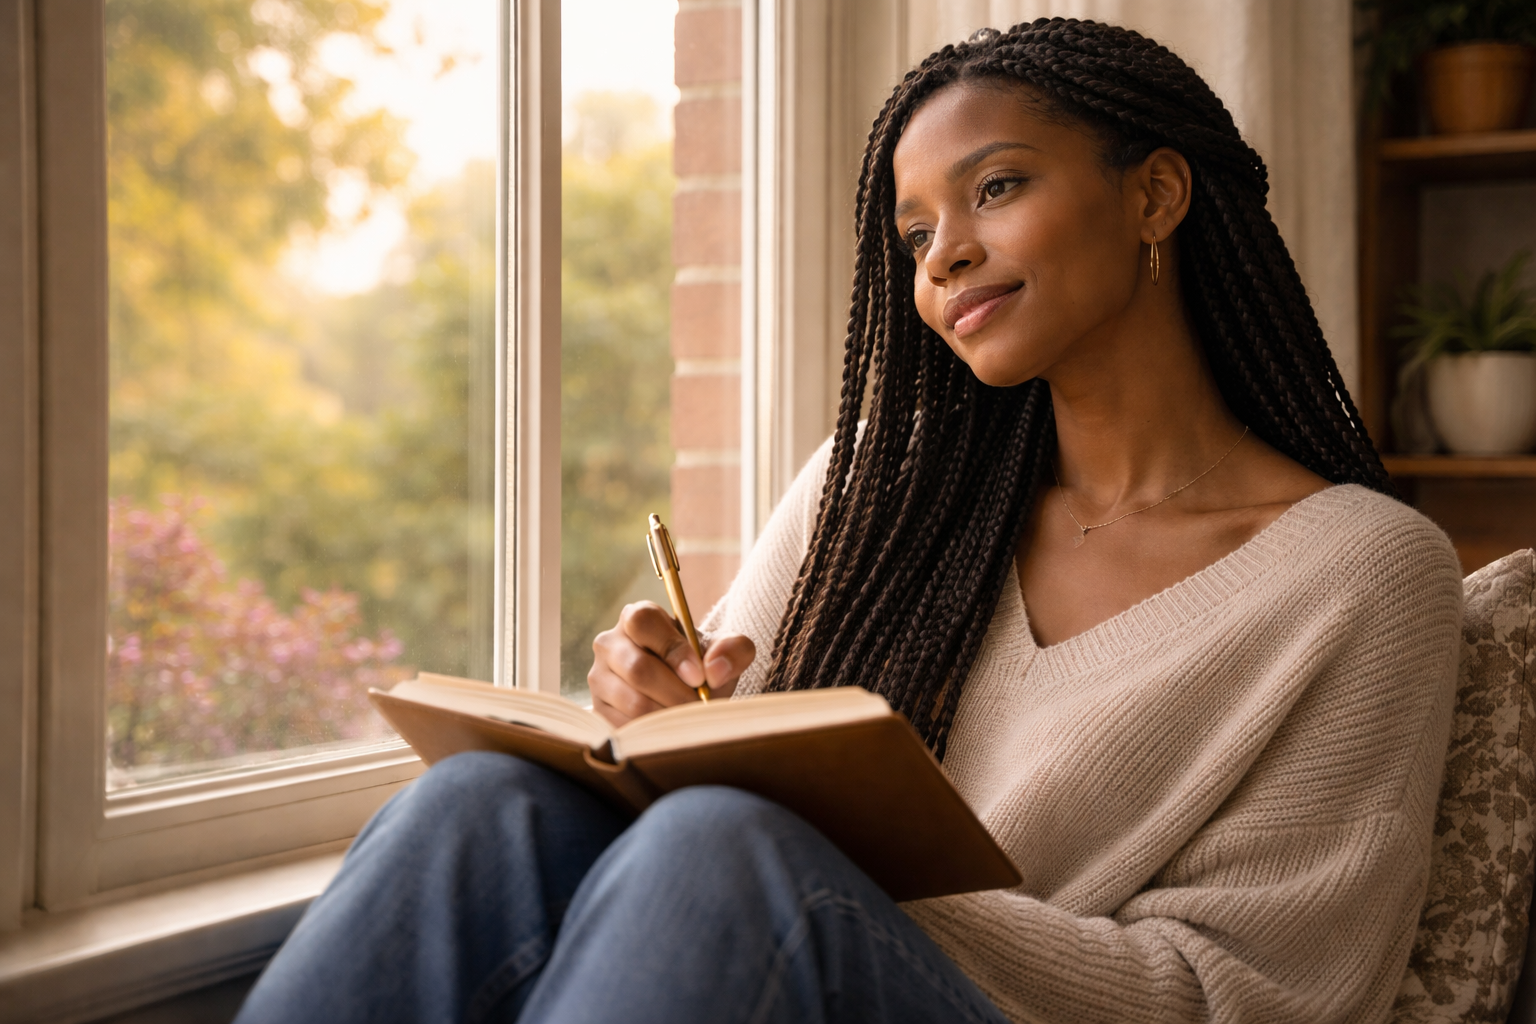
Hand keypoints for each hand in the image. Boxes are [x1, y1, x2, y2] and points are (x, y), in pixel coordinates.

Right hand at [589, 601, 755, 726]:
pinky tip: (669, 729)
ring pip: (632, 702)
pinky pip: (623, 727)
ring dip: (668, 715)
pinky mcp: (597, 710)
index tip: (699, 677)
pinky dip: (653, 733)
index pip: (644, 622)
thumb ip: (733, 650)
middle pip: (637, 668)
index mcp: (638, 617)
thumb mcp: (724, 653)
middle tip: (699, 706)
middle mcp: (610, 643)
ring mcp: (598, 677)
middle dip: (676, 693)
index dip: (672, 649)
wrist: (683, 697)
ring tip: (688, 718)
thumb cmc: (701, 667)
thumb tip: (715, 670)